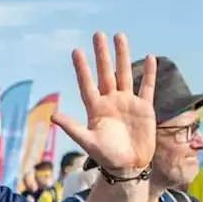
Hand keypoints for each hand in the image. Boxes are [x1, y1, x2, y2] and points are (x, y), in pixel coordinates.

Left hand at [52, 33, 156, 173]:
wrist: (129, 167)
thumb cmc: (106, 157)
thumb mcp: (88, 141)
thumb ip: (72, 128)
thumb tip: (53, 116)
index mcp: (96, 109)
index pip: (87, 84)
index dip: (82, 68)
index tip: (76, 51)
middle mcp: (111, 102)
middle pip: (106, 73)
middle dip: (102, 54)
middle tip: (98, 34)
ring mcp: (127, 103)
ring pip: (125, 74)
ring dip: (122, 56)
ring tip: (119, 36)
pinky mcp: (144, 108)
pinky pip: (146, 87)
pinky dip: (149, 73)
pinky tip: (150, 57)